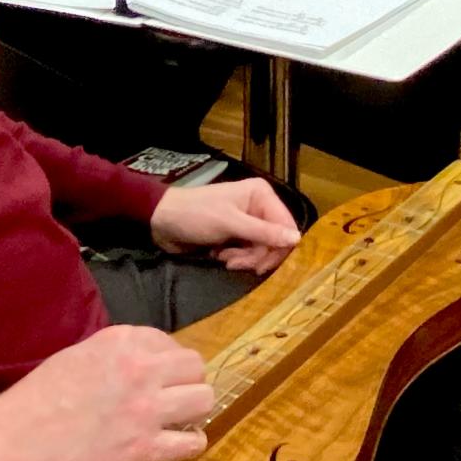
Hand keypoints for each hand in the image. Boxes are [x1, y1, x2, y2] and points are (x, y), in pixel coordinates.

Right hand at [0, 324, 214, 460]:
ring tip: (175, 423)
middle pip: (196, 368)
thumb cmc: (36, 398)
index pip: (171, 343)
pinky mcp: (145, 449)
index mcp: (120, 340)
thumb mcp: (78, 356)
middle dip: (187, 384)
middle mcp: (139, 367)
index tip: (156, 380)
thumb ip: (115, 354)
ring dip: (193, 412)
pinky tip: (169, 447)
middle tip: (171, 401)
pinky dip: (187, 445)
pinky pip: (193, 442)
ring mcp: (146, 408)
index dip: (167, 364)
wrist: (12, 441)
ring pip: (205, 400)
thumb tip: (145, 362)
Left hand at [150, 179, 298, 274]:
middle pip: (275, 241)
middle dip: (256, 256)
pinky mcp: (236, 236)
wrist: (162, 221)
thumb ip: (264, 232)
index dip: (278, 248)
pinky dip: (237, 259)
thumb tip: (297, 239)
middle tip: (235, 263)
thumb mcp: (230, 223)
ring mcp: (248, 222)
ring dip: (244, 259)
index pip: (286, 226)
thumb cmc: (195, 215)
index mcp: (261, 195)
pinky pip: (249, 254)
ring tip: (225, 259)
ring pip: (262, 251)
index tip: (262, 265)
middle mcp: (259, 206)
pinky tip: (221, 257)